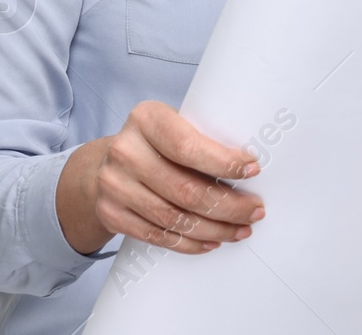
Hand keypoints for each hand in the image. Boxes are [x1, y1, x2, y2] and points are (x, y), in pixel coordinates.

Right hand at [56, 100, 264, 255]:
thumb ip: (202, 138)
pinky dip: (190, 242)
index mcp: (146, 119)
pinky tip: (212, 241)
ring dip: (215, 229)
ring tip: (241, 230)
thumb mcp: (174, 125)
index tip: (252, 171)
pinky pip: (158, 236)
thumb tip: (249, 167)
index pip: (188, 147)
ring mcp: (114, 185)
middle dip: (229, 205)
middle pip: (185, 189)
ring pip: (175, 218)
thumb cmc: (156, 142)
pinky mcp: (112, 214)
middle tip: (255, 211)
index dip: (223, 163)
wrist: (106, 164)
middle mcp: (125, 151)